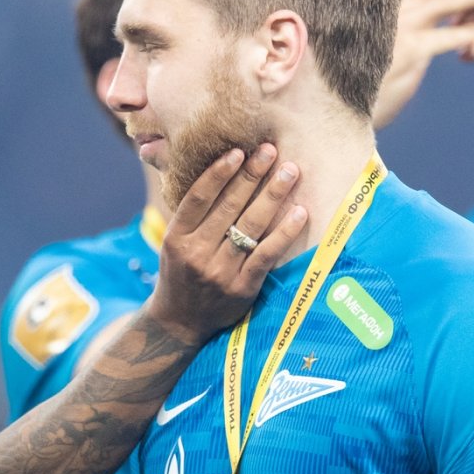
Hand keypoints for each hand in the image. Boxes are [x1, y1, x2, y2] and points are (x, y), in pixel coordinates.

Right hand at [145, 145, 306, 344]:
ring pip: (250, 226)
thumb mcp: (173, 243)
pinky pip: (267, 254)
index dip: (219, 172)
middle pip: (229, 206)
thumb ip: (192, 213)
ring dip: (273, 195)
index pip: (199, 197)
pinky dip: (284, 232)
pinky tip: (299, 212)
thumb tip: (218, 170)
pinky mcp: (242, 288)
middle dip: (252, 175)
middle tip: (271, 150)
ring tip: (290, 172)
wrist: (180, 323)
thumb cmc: (180, 273)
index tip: (239, 151)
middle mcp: (196, 252)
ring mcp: (220, 272)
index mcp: (176, 237)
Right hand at [374, 0, 473, 127]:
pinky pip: (444, 39)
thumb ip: (402, 16)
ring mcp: (399, 29)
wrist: (341, 104)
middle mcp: (391, 7)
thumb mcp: (382, 35)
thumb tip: (428, 3)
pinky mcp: (407, 54)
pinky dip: (469, 32)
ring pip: (448, 1)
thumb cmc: (365, 71)